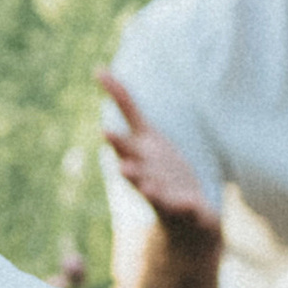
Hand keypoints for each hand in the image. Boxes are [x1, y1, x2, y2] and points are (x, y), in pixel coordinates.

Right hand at [96, 73, 221, 237]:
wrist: (183, 219)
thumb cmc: (158, 170)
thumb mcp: (145, 134)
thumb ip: (124, 104)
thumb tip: (97, 68)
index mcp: (138, 156)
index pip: (126, 144)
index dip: (117, 139)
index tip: (105, 131)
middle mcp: (146, 175)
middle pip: (134, 167)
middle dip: (127, 163)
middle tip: (118, 158)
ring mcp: (165, 194)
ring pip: (153, 191)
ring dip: (147, 187)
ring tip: (143, 186)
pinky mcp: (185, 209)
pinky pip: (184, 208)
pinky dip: (185, 206)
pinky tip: (189, 202)